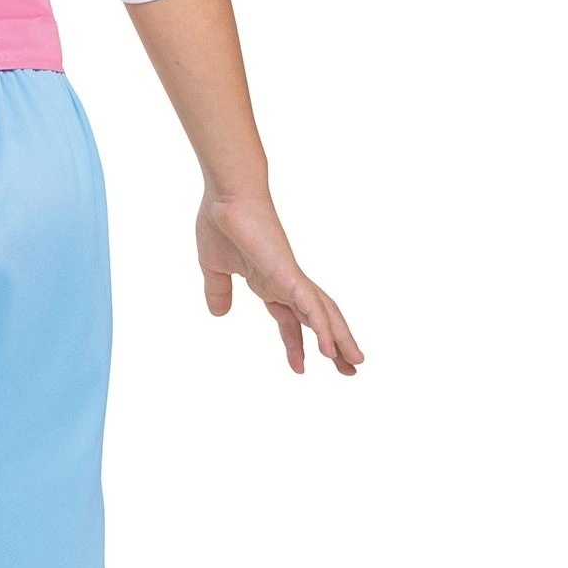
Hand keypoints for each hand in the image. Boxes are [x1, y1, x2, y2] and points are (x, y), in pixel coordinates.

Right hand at [196, 191, 362, 375]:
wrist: (226, 197)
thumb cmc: (220, 223)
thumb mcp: (214, 268)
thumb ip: (218, 291)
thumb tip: (218, 314)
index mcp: (269, 282)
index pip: (290, 319)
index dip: (296, 343)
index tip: (301, 368)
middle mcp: (286, 282)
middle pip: (318, 319)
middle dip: (335, 345)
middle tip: (351, 370)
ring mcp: (291, 278)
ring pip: (324, 314)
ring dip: (340, 340)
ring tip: (353, 365)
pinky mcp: (289, 274)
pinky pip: (311, 307)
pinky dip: (324, 328)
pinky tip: (332, 351)